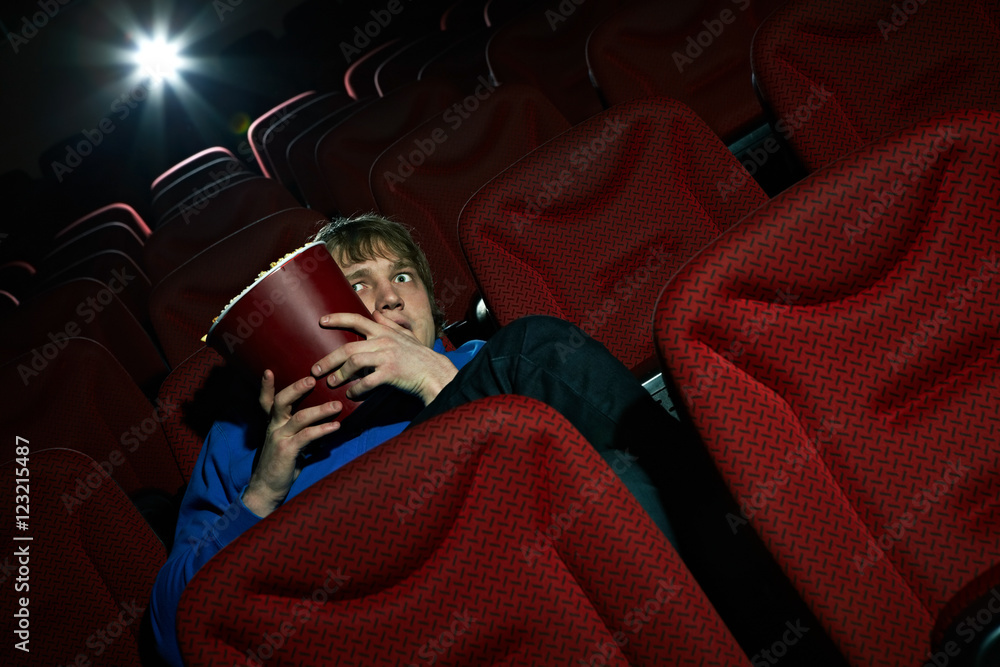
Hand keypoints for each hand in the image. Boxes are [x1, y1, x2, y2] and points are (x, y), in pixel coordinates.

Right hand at [242, 370, 342, 517]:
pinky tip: (335, 426)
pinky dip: (323, 429)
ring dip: (320, 410)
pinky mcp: (287, 450)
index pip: (266, 401)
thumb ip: (300, 429)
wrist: (267, 488)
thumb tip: (323, 418)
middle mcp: (273, 427)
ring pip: (300, 417)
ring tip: (337, 405)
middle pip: (282, 401)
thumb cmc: (281, 464)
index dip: (266, 386)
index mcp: (273, 423)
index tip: (268, 370)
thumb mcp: (288, 442)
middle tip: (313, 379)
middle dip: (297, 388)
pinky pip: (307, 436)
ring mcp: (279, 438)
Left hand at [313, 311, 457, 404]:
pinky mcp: (391, 373)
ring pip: (354, 363)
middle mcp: (384, 341)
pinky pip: (367, 381)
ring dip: (340, 374)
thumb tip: (377, 312)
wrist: (435, 372)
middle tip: (316, 369)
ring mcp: (387, 357)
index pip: (357, 320)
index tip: (321, 321)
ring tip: (331, 383)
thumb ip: (390, 323)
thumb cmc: (419, 355)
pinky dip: (356, 389)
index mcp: (384, 331)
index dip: (338, 319)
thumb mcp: (406, 334)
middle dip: (328, 359)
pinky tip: (351, 394)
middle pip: (348, 347)